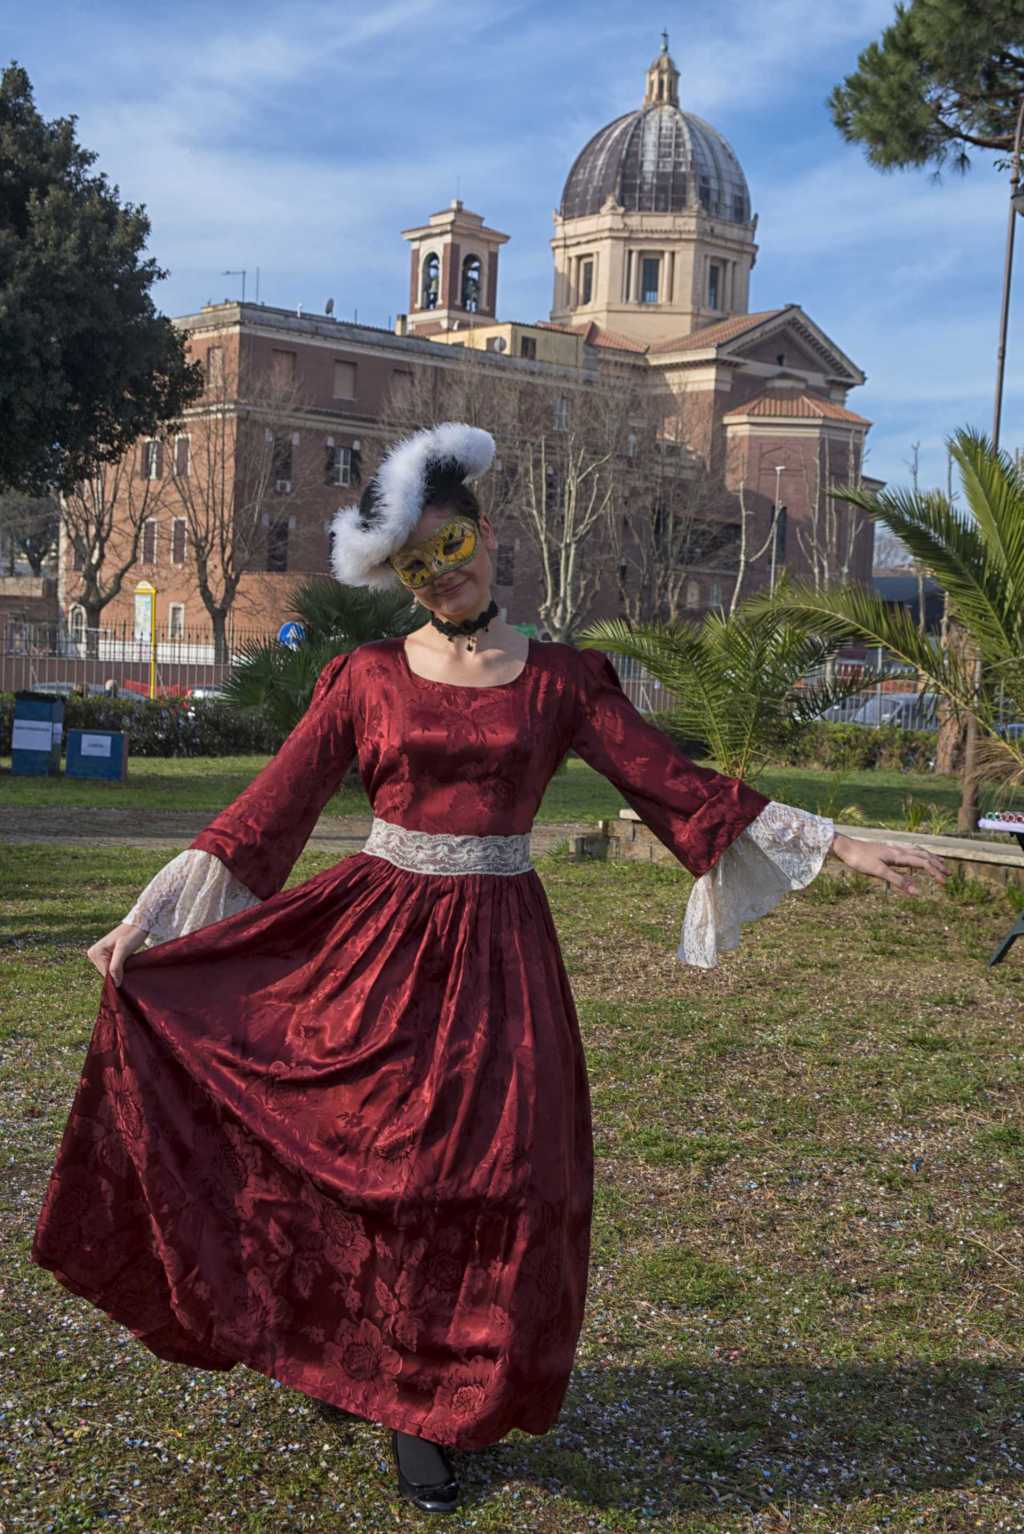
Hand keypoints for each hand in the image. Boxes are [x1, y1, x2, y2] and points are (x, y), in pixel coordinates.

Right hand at [86, 921, 148, 986]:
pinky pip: (114, 967)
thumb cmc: (132, 934)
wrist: (139, 923)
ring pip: (111, 971)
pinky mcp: (108, 955)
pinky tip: (128, 961)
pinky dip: (122, 967)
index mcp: (94, 952)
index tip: (128, 972)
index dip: (116, 976)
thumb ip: (116, 966)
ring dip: (121, 970)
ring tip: (130, 961)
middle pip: (107, 973)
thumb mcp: (123, 950)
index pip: (105, 974)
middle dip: (118, 973)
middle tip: (130, 964)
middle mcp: (94, 954)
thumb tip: (115, 984)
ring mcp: (100, 955)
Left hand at [829, 832, 950, 894]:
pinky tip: (914, 857)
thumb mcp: (879, 872)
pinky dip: (918, 854)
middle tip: (949, 874)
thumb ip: (899, 881)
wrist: (844, 847)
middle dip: (937, 865)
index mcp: (899, 855)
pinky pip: (908, 850)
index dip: (936, 873)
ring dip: (930, 857)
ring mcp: (893, 848)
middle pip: (923, 855)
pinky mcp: (887, 850)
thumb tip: (917, 892)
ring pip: (917, 851)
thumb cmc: (860, 860)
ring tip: (939, 862)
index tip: (945, 883)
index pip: (923, 863)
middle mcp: (899, 849)